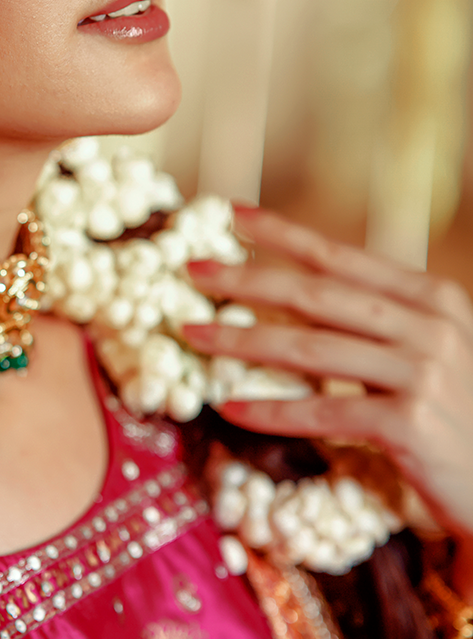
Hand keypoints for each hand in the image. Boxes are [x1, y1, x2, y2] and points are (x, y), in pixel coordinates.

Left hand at [183, 206, 472, 582]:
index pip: (341, 257)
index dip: (282, 234)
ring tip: (194, 335)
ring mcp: (421, 372)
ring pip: (310, 350)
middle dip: (246, 280)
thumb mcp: (431, 352)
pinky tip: (230, 408)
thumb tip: (298, 296)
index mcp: (431, 298)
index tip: (231, 215)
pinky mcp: (410, 424)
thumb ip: (378, 321)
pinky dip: (272, 410)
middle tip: (192, 271)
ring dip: (241, 342)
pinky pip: (323, 411)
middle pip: (316, 294)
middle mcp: (429, 326)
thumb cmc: (459, 417)